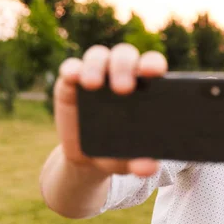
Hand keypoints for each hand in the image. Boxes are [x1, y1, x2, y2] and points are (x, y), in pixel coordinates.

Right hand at [54, 43, 166, 176]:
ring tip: (95, 85)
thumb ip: (141, 162)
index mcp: (144, 87)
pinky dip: (72, 69)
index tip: (153, 72)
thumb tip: (150, 167)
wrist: (87, 159)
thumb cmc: (118, 151)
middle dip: (124, 66)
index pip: (151, 64)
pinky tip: (73, 78)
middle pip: (125, 55)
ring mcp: (95, 75)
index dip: (153, 63)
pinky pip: (70, 68)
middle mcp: (121, 74)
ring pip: (98, 55)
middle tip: (124, 89)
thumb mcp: (129, 160)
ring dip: (97, 65)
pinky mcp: (70, 82)